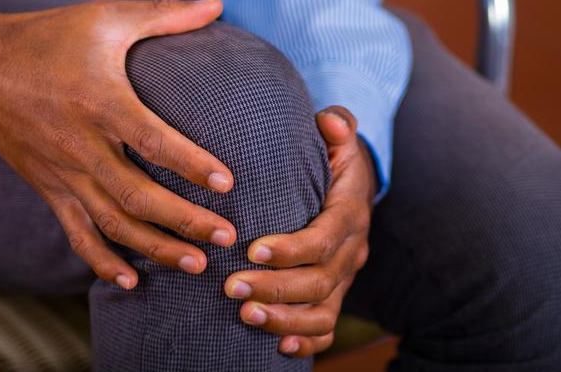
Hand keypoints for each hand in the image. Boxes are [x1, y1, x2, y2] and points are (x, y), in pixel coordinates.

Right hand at [0, 1, 236, 288]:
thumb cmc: (47, 40)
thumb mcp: (105, 18)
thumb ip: (164, 13)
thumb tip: (218, 3)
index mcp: (99, 102)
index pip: (153, 140)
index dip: (191, 164)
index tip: (228, 183)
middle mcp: (81, 146)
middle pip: (137, 195)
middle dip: (184, 221)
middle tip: (227, 238)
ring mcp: (63, 174)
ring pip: (112, 223)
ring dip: (154, 248)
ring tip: (195, 264)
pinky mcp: (49, 189)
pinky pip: (75, 233)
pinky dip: (101, 260)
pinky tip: (128, 280)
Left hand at [224, 106, 375, 356]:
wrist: (351, 187)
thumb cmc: (332, 160)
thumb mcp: (338, 137)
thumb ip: (336, 125)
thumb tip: (332, 122)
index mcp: (349, 213)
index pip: (324, 239)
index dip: (292, 250)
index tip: (252, 250)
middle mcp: (350, 251)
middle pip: (319, 281)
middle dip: (275, 288)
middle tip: (231, 287)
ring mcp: (344, 277)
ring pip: (322, 310)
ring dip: (284, 319)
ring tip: (245, 315)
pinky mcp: (335, 293)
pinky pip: (327, 326)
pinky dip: (306, 341)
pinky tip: (279, 347)